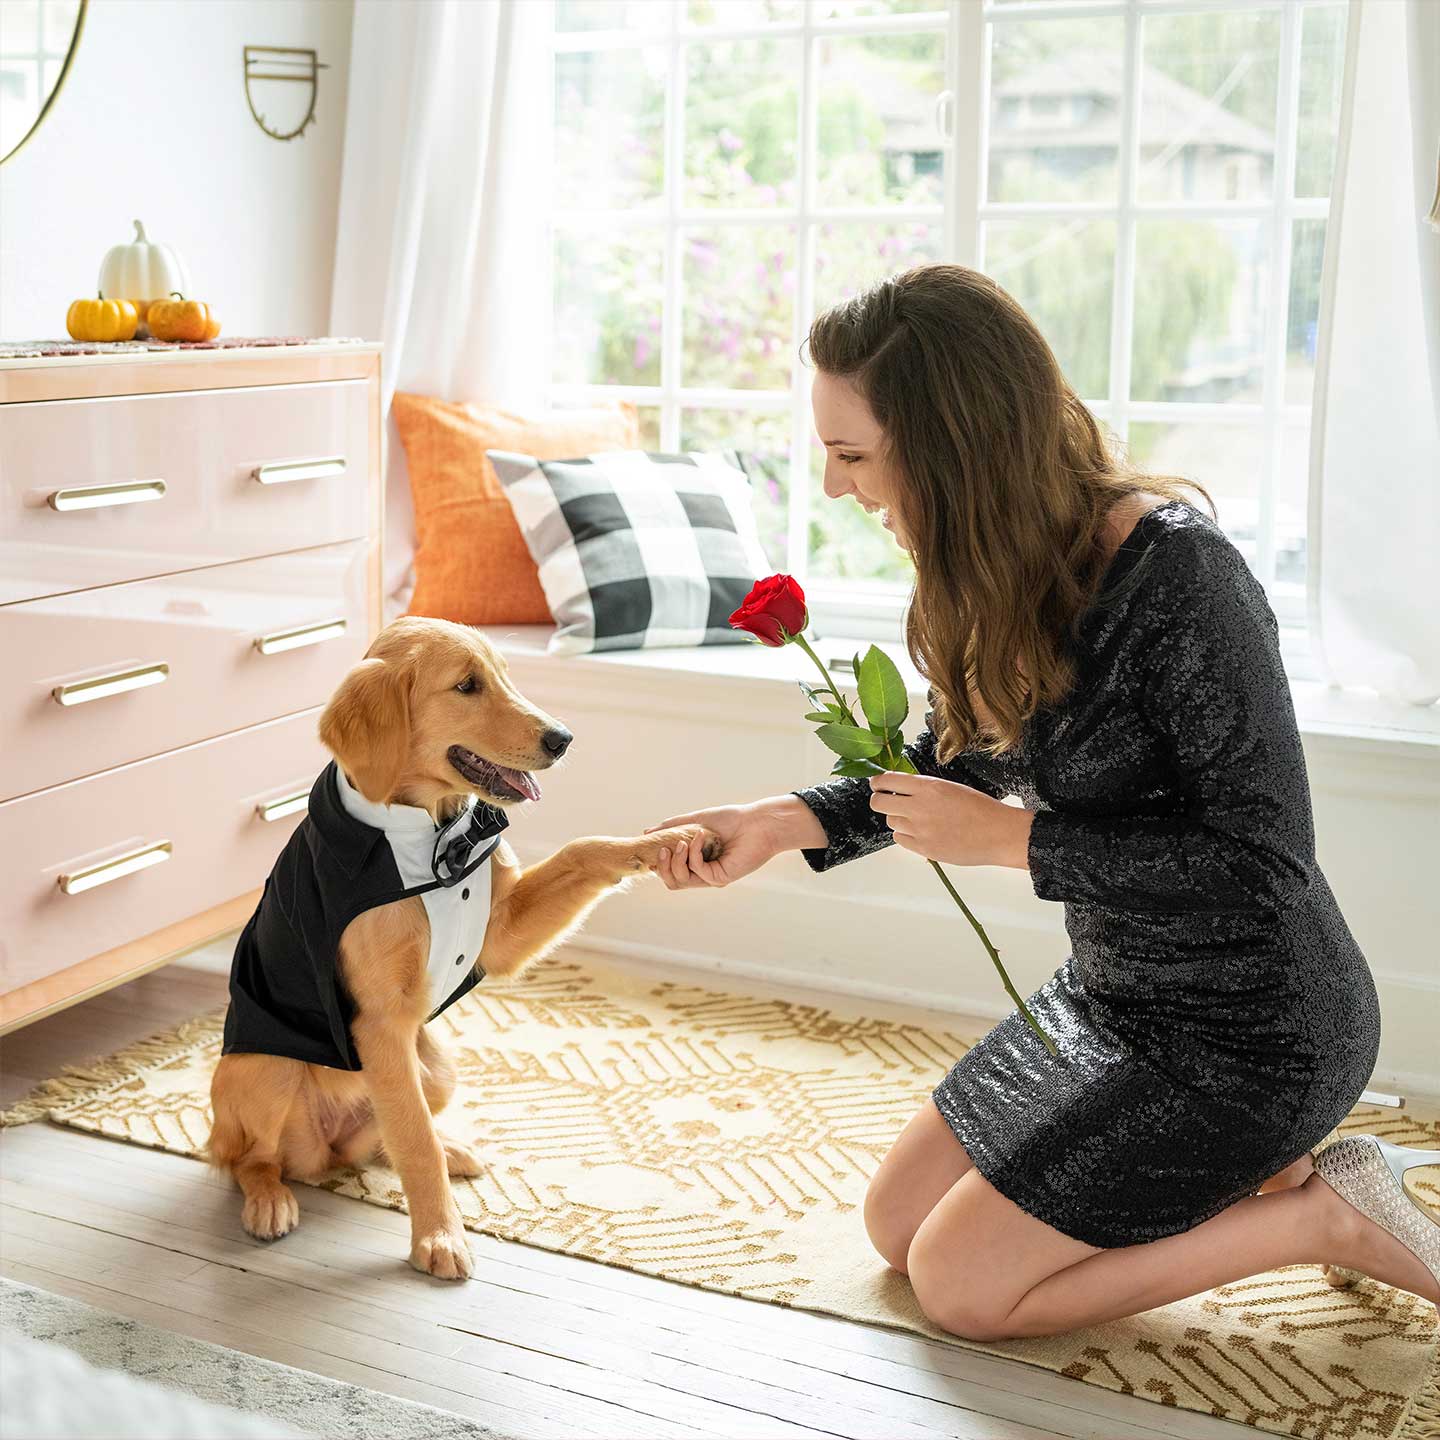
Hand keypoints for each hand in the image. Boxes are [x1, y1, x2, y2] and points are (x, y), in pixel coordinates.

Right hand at [643, 797, 815, 889]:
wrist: (758, 822)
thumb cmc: (731, 820)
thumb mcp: (695, 820)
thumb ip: (672, 828)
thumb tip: (647, 833)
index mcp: (696, 861)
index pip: (670, 871)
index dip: (658, 863)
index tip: (651, 848)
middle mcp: (702, 872)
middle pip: (672, 881)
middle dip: (663, 866)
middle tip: (663, 849)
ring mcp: (710, 877)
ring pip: (680, 880)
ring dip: (676, 859)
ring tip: (682, 841)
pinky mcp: (720, 878)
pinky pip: (697, 870)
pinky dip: (694, 852)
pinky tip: (700, 836)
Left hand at [867, 771, 1032, 867]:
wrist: (999, 834)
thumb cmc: (980, 808)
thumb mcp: (950, 788)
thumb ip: (924, 788)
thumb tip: (900, 789)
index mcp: (928, 787)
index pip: (888, 780)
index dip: (877, 782)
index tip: (876, 783)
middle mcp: (919, 807)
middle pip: (879, 803)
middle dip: (879, 800)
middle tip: (886, 800)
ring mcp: (920, 830)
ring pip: (890, 821)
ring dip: (898, 818)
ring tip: (916, 818)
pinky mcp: (924, 849)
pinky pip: (900, 839)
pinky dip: (905, 835)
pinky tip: (920, 832)